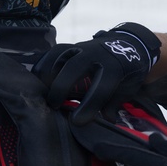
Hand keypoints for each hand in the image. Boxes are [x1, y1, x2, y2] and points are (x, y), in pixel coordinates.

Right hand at [33, 23, 160, 123]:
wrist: (131, 44)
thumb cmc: (129, 73)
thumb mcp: (128, 89)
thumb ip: (114, 104)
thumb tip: (107, 121)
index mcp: (115, 68)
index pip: (101, 88)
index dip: (88, 106)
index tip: (76, 122)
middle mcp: (97, 55)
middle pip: (75, 67)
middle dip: (62, 86)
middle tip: (53, 106)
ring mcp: (83, 47)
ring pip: (60, 55)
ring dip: (47, 73)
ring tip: (40, 92)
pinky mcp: (73, 46)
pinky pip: (54, 52)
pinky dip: (43, 65)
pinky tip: (35, 80)